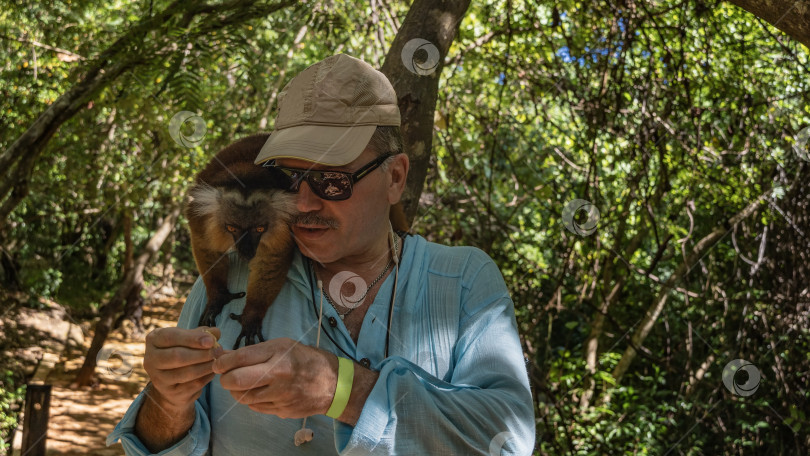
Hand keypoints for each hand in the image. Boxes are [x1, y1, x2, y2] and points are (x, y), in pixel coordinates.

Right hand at [142, 326, 225, 412]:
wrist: (172, 382)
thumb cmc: (181, 351)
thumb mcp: (188, 339)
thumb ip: (201, 333)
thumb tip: (216, 332)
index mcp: (153, 340)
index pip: (171, 337)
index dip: (192, 338)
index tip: (211, 340)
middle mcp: (150, 359)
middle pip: (177, 356)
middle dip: (201, 353)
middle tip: (218, 351)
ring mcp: (158, 379)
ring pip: (186, 372)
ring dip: (206, 366)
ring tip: (217, 360)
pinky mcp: (170, 393)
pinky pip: (192, 385)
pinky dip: (206, 377)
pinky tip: (213, 371)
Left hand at [212, 337, 337, 418]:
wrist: (332, 383)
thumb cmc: (304, 359)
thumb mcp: (281, 346)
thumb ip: (253, 352)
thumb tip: (223, 355)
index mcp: (279, 353)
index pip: (240, 358)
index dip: (223, 361)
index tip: (218, 363)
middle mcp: (279, 374)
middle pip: (236, 380)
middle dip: (224, 379)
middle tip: (224, 376)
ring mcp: (280, 395)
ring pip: (243, 397)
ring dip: (235, 391)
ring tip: (239, 384)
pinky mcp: (282, 410)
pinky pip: (255, 407)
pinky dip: (250, 400)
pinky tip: (255, 392)